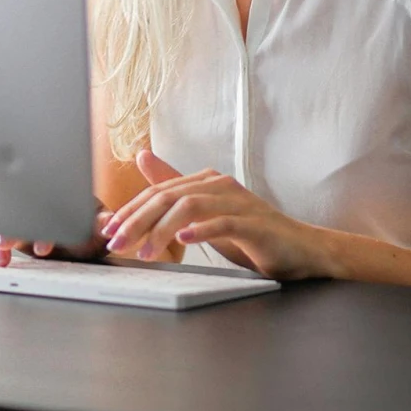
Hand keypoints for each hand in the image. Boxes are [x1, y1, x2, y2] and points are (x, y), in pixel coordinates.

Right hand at [0, 210, 110, 268]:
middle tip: (4, 245)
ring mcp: (16, 213)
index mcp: (53, 198)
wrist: (75, 232)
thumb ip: (100, 224)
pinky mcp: (3, 224)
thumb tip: (107, 221)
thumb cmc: (85, 226)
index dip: (43, 228)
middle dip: (8, 230)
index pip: (45, 209)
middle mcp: (32, 204)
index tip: (42, 247)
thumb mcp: (95, 227)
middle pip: (15, 212)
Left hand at [101, 149, 336, 279]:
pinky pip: (223, 223)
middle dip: (137, 220)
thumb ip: (176, 191)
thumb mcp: (206, 217)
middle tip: (117, 243)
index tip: (108, 231)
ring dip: (161, 230)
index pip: (159, 191)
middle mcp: (220, 184)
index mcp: (207, 181)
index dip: (130, 210)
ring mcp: (239, 202)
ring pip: (190, 206)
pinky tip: (183, 239)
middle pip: (169, 196)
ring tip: (145, 253)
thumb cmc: (252, 237)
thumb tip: (143, 157)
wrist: (302, 251)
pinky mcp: (254, 223)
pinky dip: (201, 231)